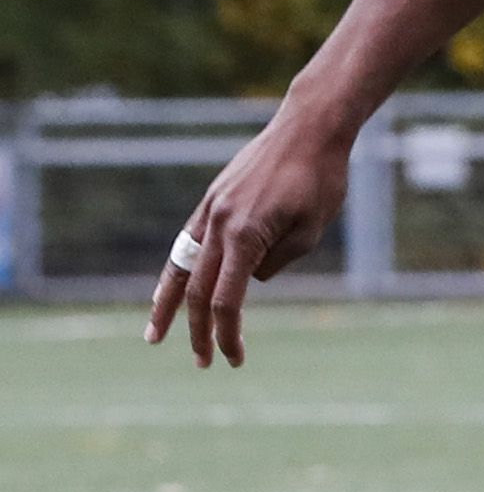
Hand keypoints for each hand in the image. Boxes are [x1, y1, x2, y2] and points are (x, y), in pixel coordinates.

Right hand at [145, 102, 355, 368]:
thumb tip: (247, 280)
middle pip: (199, 290)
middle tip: (202, 362)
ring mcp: (210, 210)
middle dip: (198, 330)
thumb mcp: (310, 230)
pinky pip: (185, 244)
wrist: (308, 129)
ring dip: (168, 304)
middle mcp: (219, 224)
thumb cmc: (320, 179)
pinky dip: (174, 270)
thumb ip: (275, 262)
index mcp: (245, 235)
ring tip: (155, 335)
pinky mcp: (211, 200)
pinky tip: (167, 289)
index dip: (227, 333)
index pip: (227, 299)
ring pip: (180, 266)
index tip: (234, 358)